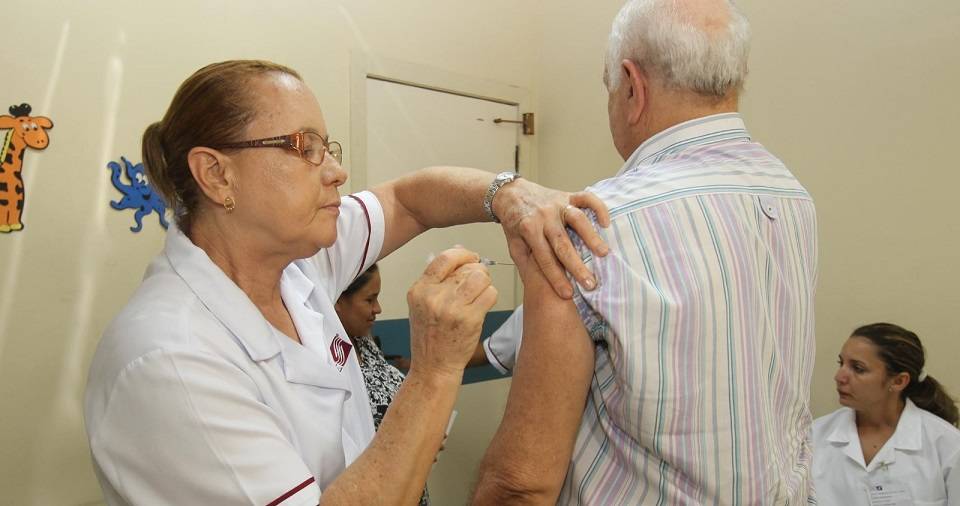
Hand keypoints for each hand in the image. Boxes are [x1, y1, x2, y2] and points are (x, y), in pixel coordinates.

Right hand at [407, 248, 497, 377]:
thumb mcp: (422, 305)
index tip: (471, 257)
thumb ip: (438, 280)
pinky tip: (482, 306)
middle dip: (477, 272)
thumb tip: (460, 253)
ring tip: (479, 294)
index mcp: (419, 290)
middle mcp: (434, 297)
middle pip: (467, 267)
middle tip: (476, 283)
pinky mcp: (469, 319)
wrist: (434, 367)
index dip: (463, 254)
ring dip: (485, 283)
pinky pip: (491, 294)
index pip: (445, 258)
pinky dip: (491, 297)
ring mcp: (452, 308)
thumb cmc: (429, 337)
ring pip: (481, 277)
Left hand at [492, 179, 610, 298]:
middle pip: (562, 243)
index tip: (568, 294)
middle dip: (577, 265)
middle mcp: (544, 216)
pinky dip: (598, 208)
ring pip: (577, 219)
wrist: (511, 194)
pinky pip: (586, 198)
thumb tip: (537, 288)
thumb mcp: (513, 245)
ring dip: (591, 236)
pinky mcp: (567, 195)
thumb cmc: (515, 223)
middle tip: (591, 283)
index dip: (556, 278)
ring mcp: (557, 204)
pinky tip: (606, 223)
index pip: (544, 259)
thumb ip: (526, 264)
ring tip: (604, 253)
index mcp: (528, 230)